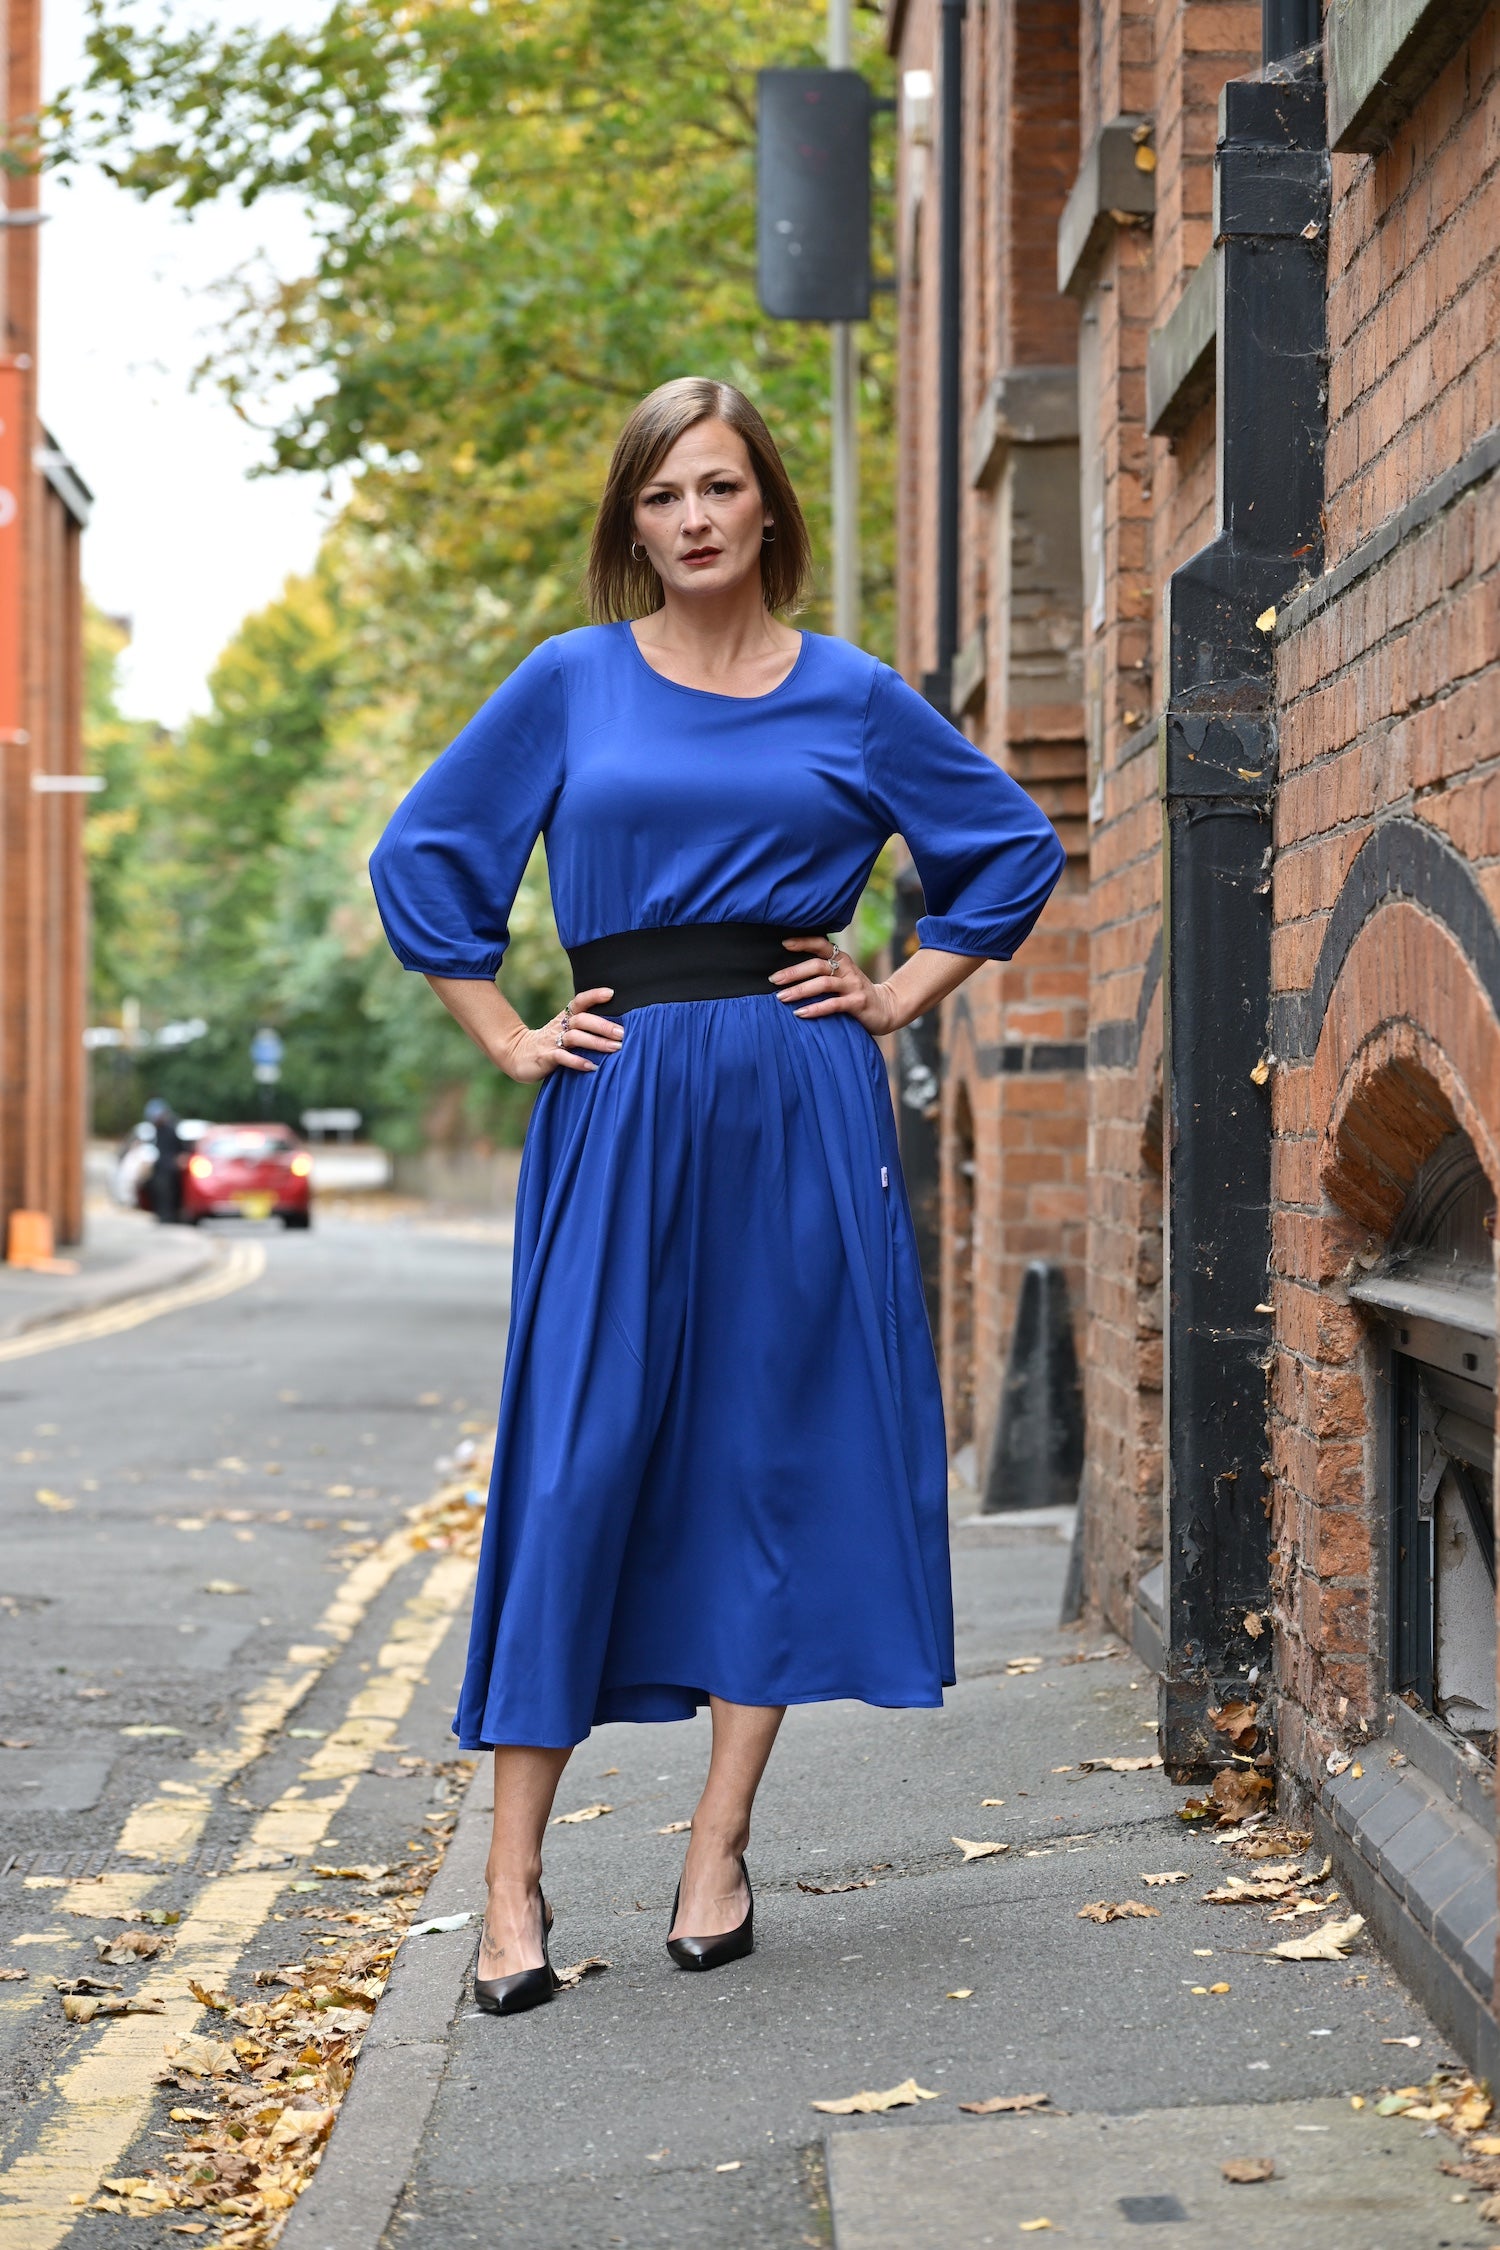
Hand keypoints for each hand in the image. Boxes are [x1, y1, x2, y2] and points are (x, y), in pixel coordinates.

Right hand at [498, 986, 624, 1082]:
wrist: (516, 1055)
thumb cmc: (550, 1045)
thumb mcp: (565, 1033)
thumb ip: (585, 1030)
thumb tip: (616, 1031)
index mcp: (565, 1018)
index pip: (579, 1002)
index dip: (594, 996)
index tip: (611, 993)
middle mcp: (559, 1027)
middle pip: (582, 1020)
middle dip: (603, 1026)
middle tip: (622, 1033)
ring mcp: (552, 1042)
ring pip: (575, 1037)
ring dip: (596, 1042)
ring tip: (615, 1048)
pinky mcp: (546, 1057)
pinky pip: (562, 1057)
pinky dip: (577, 1062)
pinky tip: (592, 1067)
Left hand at [770, 939, 902, 1035]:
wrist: (887, 1008)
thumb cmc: (855, 993)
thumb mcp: (842, 977)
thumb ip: (823, 972)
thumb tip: (789, 972)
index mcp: (842, 960)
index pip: (822, 945)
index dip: (804, 942)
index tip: (784, 944)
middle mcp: (847, 970)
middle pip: (818, 965)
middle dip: (794, 972)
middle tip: (774, 979)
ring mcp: (853, 986)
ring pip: (823, 984)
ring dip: (800, 990)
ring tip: (781, 997)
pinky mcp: (857, 1003)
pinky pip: (833, 1004)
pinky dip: (815, 1008)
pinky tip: (800, 1013)